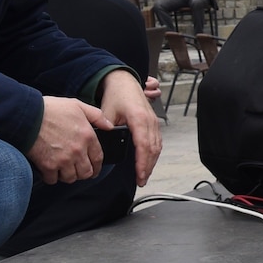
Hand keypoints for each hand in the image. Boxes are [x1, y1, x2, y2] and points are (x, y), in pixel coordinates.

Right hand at [26, 96, 111, 184]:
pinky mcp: (48, 165)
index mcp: (87, 136)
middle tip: (78, 171)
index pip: (98, 158)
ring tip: (64, 170)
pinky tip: (50, 170)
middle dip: (83, 173)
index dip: (97, 166)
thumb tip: (109, 126)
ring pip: (71, 178)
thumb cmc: (50, 109)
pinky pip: (53, 180)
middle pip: (86, 172)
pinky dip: (52, 177)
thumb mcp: (78, 106)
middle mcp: (78, 150)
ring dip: (68, 175)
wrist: (27, 116)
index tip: (95, 169)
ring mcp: (63, 160)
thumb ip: (96, 116)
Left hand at [100, 71, 162, 186]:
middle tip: (141, 181)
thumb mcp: (107, 112)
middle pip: (152, 149)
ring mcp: (154, 121)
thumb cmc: (116, 95)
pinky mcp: (154, 122)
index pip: (143, 145)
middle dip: (148, 167)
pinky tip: (148, 162)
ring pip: (157, 146)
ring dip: (152, 162)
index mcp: (138, 118)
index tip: (139, 175)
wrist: (125, 82)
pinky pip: (157, 141)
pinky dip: (154, 153)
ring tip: (144, 175)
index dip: (142, 163)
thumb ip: (107, 130)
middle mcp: (149, 120)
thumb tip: (104, 147)